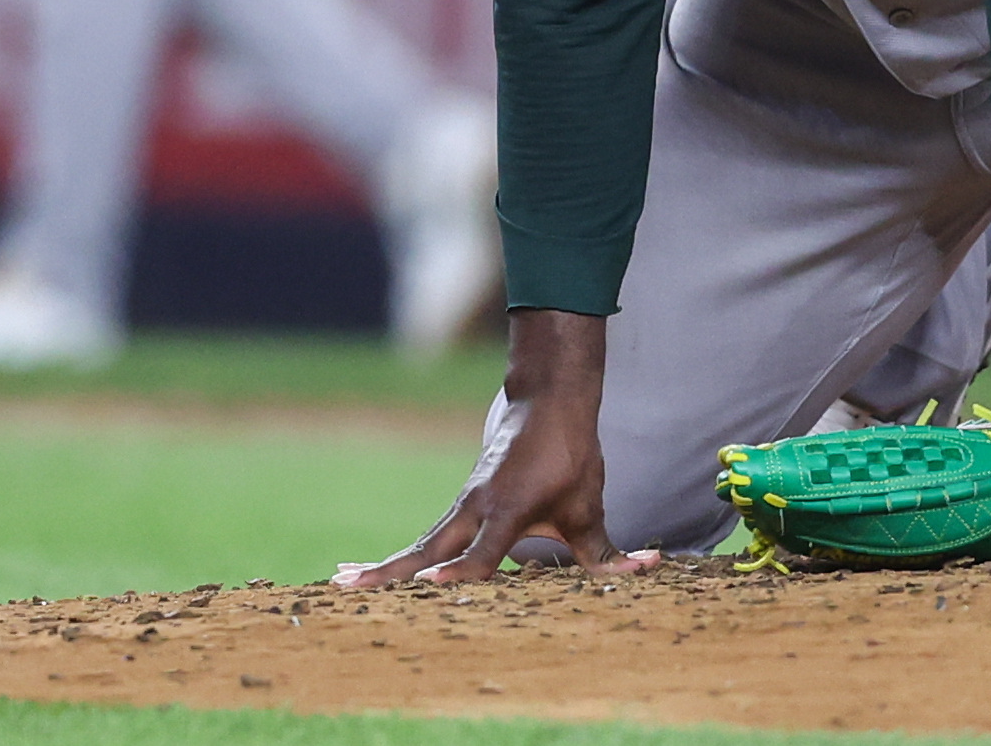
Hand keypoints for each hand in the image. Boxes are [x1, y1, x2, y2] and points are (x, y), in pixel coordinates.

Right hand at [332, 311, 658, 586]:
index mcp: (508, 509)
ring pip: (420, 542)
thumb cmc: (569, 455)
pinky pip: (427, 536)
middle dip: (393, 572)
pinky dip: (400, 556)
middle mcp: (476, 508)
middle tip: (350, 589)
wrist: (546, 401)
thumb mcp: (589, 504)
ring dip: (384, 566)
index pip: (481, 552)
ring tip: (342, 583)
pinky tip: (371, 571)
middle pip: (429, 548)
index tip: (431, 587)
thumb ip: (608, 550)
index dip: (461, 573)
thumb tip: (648, 569)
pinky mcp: (460, 506)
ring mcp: (463, 505)